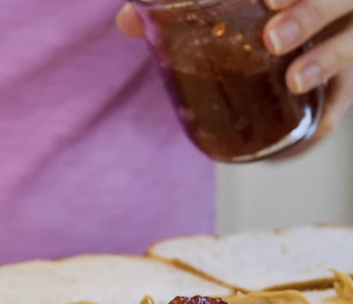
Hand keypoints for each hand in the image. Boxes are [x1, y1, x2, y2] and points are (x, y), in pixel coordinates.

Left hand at [116, 1, 352, 137]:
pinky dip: (328, 117)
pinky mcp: (347, 80)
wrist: (291, 36)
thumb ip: (179, 7)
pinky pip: (345, 99)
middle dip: (310, 15)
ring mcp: (347, 38)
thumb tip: (127, 22)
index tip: (266, 1)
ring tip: (296, 79)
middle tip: (272, 38)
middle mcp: (336, 6)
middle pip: (339, 2)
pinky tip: (308, 136)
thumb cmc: (257, 17)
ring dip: (327, 61)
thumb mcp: (231, 6)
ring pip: (351, 47)